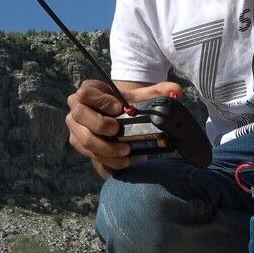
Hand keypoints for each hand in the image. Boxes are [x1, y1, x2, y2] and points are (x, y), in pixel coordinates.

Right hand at [66, 79, 183, 171]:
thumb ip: (159, 91)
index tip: (119, 108)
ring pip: (84, 140)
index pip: (86, 93)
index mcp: (89, 91)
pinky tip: (123, 161)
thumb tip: (177, 91)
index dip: (101, 102)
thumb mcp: (143, 97)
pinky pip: (90, 155)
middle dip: (101, 126)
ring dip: (106, 149)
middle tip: (119, 132)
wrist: (121, 119)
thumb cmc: (128, 105)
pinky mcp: (80, 145)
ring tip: (127, 152)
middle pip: (79, 117)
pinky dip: (107, 160)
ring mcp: (76, 128)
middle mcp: (76, 108)